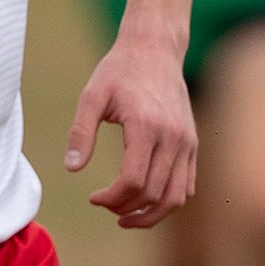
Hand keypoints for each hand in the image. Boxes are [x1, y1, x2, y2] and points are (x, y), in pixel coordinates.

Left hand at [65, 33, 197, 227]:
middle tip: (104, 204)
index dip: (112, 198)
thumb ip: (80, 133)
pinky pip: (187, 185)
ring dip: (150, 214)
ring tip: (125, 216)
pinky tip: (146, 201)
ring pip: (176, 197)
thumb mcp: (91, 96)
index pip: (134, 181)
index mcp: (146, 126)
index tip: (93, 197)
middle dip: (125, 209)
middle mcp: (172, 137)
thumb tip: (72, 169)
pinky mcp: (193, 143)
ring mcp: (187, 142)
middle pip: (154, 194)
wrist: (155, 49)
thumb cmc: (120, 71)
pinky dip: (169, 201)